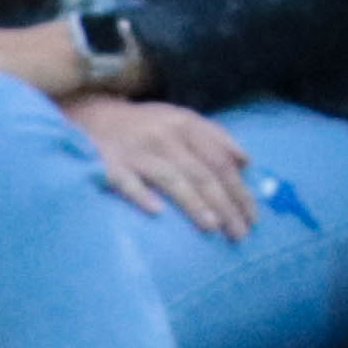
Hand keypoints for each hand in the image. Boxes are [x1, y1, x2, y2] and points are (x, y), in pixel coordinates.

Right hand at [71, 97, 259, 236]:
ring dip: (194, 203)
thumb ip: (216, 137)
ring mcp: (138, 151)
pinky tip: (157, 213)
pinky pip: (127, 182)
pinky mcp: (110, 165)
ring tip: (213, 226)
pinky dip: (142, 196)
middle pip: (202, 174)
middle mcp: (165, 137)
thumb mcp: (182, 119)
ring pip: (172, 179)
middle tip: (240, 233)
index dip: (239, 190)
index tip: (253, 216)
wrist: (94, 114)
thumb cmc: (146, 124)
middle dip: (225, 205)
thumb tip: (246, 162)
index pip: (221, 161)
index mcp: (186, 126)